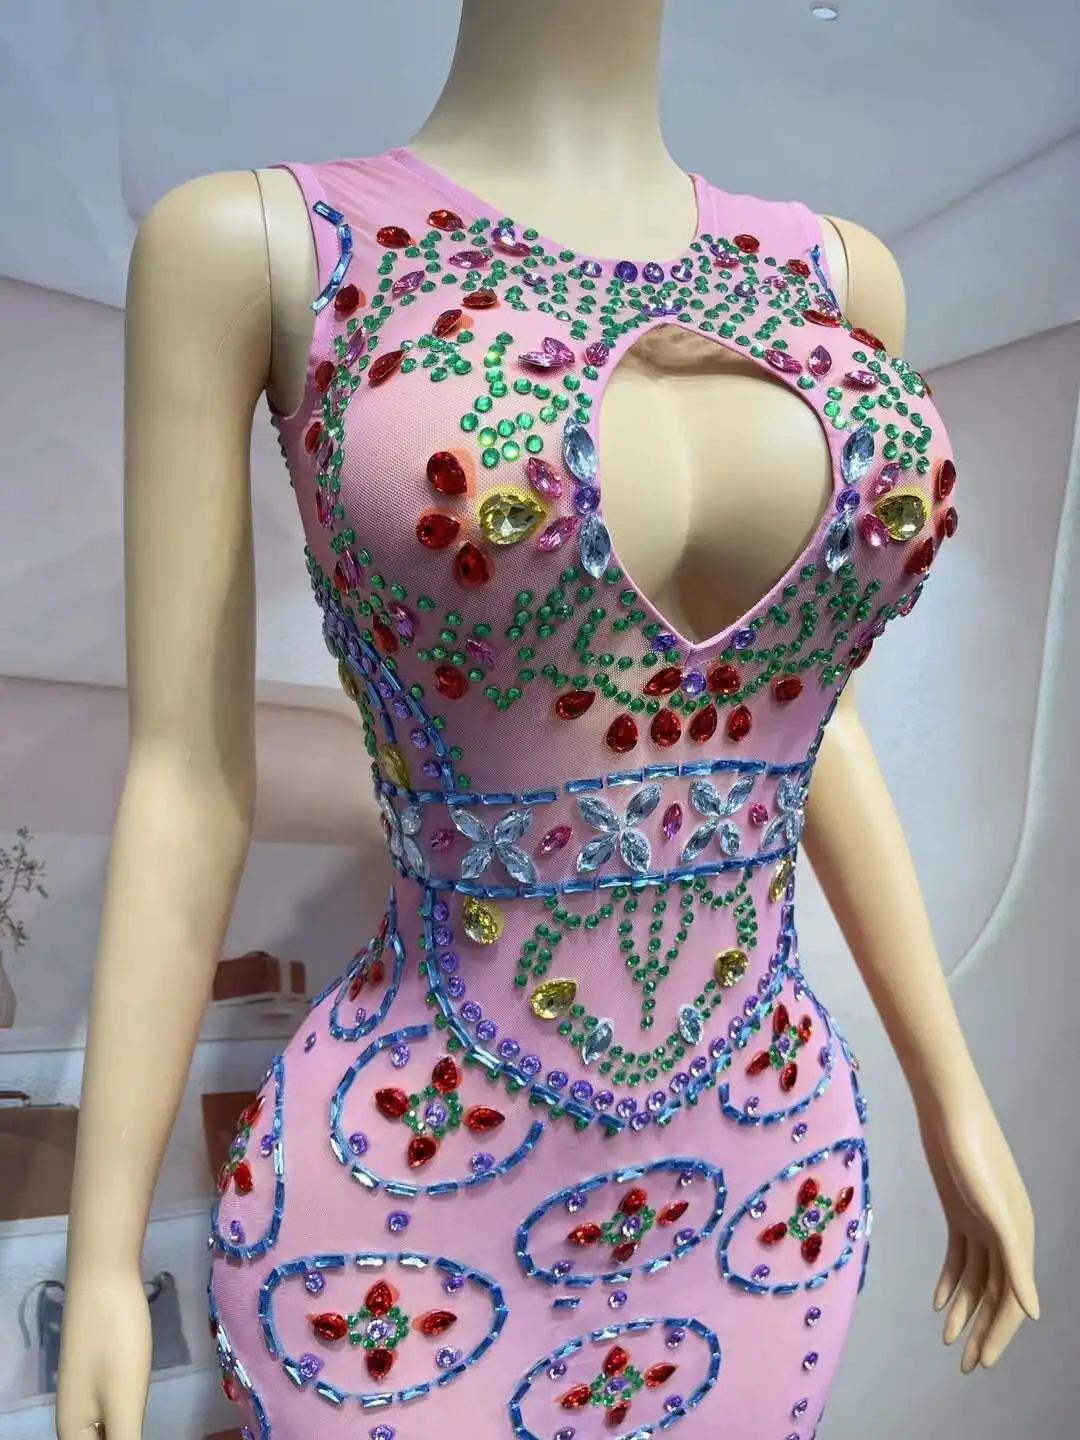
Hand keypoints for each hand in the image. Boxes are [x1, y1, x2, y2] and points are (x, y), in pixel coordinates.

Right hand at [56, 1263, 151, 1438]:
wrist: (103, 1277)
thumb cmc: (114, 1340)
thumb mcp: (124, 1401)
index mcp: (74, 1433)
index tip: (139, 1432)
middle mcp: (74, 1419)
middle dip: (126, 1439)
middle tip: (144, 1421)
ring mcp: (85, 1393)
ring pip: (104, 1433)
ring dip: (126, 1434)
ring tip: (145, 1425)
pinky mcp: (99, 1373)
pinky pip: (109, 1414)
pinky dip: (124, 1424)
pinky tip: (138, 1419)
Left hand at [917, 1083, 1038, 1373]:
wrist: (949, 1114)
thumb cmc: (975, 1158)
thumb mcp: (996, 1213)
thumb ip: (1015, 1263)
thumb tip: (1034, 1314)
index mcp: (1019, 1239)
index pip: (1012, 1300)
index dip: (999, 1334)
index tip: (982, 1363)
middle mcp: (1004, 1235)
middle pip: (995, 1295)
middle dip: (982, 1331)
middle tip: (965, 1365)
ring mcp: (980, 1224)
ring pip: (976, 1279)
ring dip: (963, 1310)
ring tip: (947, 1340)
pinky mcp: (958, 1212)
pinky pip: (958, 1257)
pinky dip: (950, 1281)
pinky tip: (938, 1303)